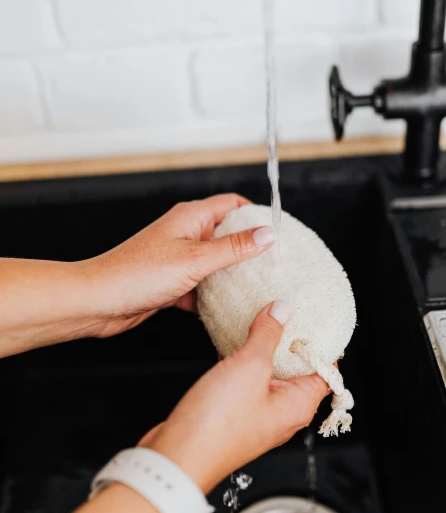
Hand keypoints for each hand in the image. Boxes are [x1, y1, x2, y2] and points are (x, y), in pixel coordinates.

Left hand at [79, 194, 274, 337]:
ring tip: (258, 287)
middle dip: (249, 248)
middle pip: (227, 234)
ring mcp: (178, 258)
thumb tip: (266, 234)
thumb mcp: (194, 260)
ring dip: (232, 275)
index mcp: (190, 217)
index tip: (279, 229)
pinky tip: (227, 308)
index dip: (256, 213)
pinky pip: (202, 286)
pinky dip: (214, 296)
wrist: (98, 302)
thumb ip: (233, 248)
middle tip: (275, 263)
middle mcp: (185, 234)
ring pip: (215, 263)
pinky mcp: (172, 282)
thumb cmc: (135, 274)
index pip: (232, 204)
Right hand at [141, 302, 328, 493]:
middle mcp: (282, 413)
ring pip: (268, 374)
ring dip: (264, 348)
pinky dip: (242, 360)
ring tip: (260, 318)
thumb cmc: (218, 424)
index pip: (326, 371)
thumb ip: (267, 335)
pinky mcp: (233, 414)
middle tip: (287, 310)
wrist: (177, 457)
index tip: (317, 318)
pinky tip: (229, 341)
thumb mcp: (250, 367)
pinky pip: (245, 380)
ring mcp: (257, 414)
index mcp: (298, 405)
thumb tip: (282, 310)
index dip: (325, 344)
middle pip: (298, 370)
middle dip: (292, 341)